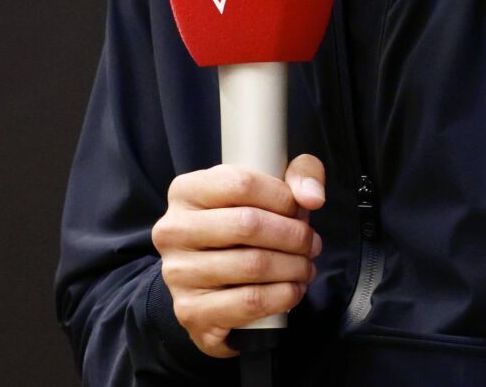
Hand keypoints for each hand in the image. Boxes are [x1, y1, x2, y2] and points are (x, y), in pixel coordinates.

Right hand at [151, 154, 326, 357]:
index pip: (242, 183)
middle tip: (311, 244)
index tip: (300, 210)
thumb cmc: (241, 230)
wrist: (209, 287)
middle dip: (294, 235)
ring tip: (305, 267)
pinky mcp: (191, 311)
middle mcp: (173, 230)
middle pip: (248, 224)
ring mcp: (178, 273)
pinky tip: (293, 290)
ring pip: (253, 265)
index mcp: (185, 191)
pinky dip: (283, 296)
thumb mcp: (268, 189)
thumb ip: (300, 174)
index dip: (283, 197)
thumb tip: (312, 197)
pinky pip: (250, 302)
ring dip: (294, 267)